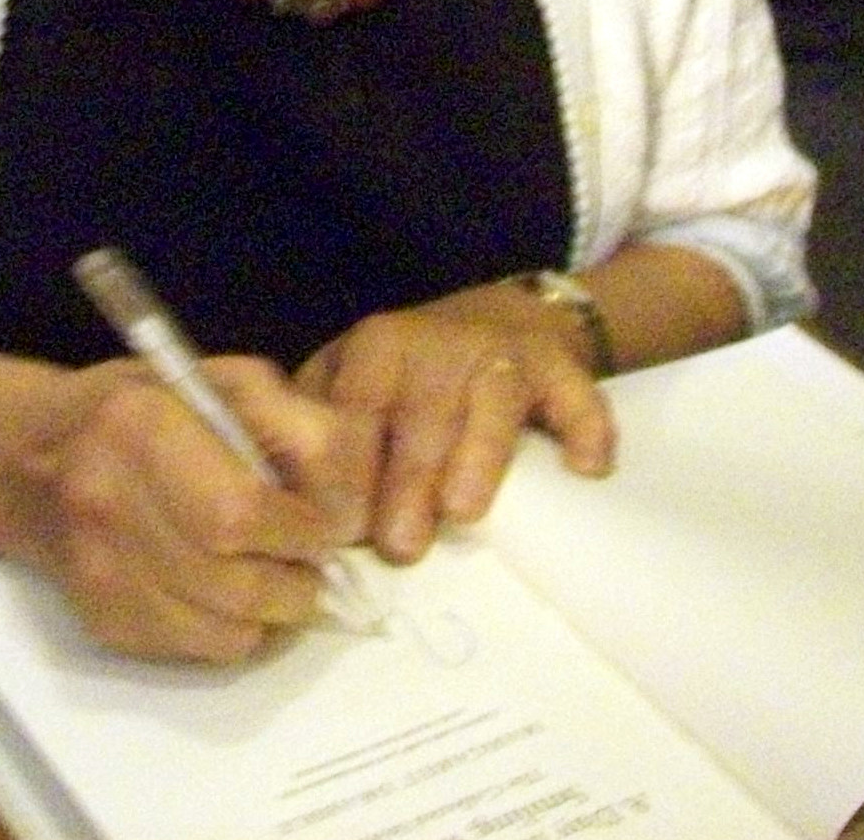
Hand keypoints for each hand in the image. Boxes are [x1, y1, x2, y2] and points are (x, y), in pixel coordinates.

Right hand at [0, 354, 379, 663]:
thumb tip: (343, 498)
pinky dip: (237, 630)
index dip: (302, 528)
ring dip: (277, 612)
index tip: (326, 523)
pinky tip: (235, 591)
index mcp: (142, 428)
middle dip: (300, 579)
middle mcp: (111, 504)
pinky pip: (198, 652)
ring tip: (283, 576)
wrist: (29, 460)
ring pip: (227, 630)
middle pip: (238, 582)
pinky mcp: (103, 623)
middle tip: (316, 560)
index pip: (242, 511)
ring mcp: (102, 574)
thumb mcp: (216, 378)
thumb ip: (287, 419)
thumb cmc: (140, 406)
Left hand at [295, 282, 614, 565]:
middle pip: (422, 411)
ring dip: (479, 453)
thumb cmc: (407, 376)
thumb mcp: (349, 383)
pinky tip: (586, 469)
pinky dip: (584, 427)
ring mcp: (504, 353)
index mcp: (377, 347)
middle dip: (409, 478)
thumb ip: (315, 430)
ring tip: (465, 512)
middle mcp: (440, 342)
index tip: (341, 528)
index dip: (347, 467)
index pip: (355, 404)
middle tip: (400, 546)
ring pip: (493, 400)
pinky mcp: (559, 368)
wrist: (497, 319)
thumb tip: (277, 501)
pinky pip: (576, 395)